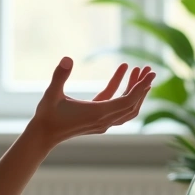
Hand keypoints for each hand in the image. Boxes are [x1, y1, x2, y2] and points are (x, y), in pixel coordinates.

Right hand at [29, 58, 154, 148]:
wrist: (43, 135)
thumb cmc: (47, 114)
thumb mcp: (51, 93)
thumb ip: (60, 76)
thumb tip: (66, 59)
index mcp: (97, 113)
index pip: (127, 101)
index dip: (140, 88)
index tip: (150, 74)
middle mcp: (104, 120)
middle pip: (131, 104)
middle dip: (142, 87)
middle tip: (149, 69)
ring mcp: (103, 122)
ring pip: (127, 107)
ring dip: (134, 91)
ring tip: (137, 71)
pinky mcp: (99, 120)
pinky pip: (117, 106)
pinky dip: (123, 93)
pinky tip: (121, 75)